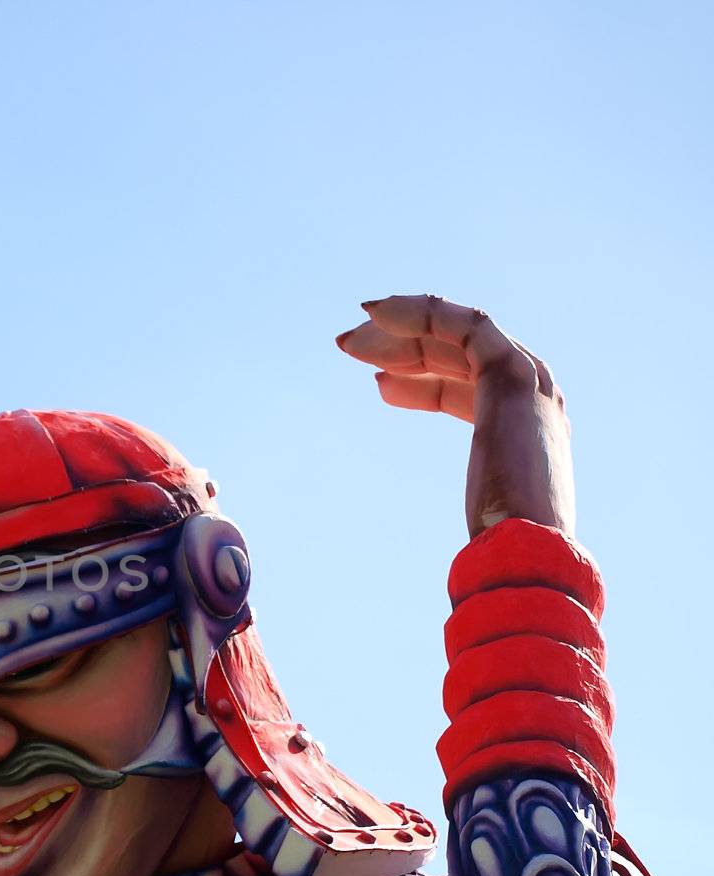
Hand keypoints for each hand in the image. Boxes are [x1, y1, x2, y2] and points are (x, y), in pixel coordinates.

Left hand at [336, 294, 575, 537]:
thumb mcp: (489, 519)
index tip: (377, 383)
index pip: (470, 385)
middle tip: (347, 346)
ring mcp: (528, 381)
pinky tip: (376, 314)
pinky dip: (421, 312)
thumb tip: (476, 558)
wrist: (526, 548)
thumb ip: (487, 516)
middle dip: (402, 345)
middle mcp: (534, 397)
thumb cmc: (502, 547)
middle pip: (459, 354)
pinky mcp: (511, 373)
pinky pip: (464, 324)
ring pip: (457, 334)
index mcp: (528, 429)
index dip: (421, 380)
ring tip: (348, 339)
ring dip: (401, 327)